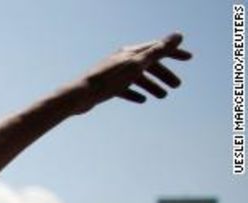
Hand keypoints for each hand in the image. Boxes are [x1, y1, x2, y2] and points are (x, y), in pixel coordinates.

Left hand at [64, 32, 190, 114]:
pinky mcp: (106, 87)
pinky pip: (124, 89)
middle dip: (164, 74)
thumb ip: (158, 51)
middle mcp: (122, 60)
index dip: (174, 52)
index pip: (157, 48)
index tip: (189, 58)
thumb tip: (179, 36)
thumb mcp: (137, 64)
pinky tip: (142, 100)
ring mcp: (113, 74)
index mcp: (130, 52)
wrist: (79, 96)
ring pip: (137, 78)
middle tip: (177, 86)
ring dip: (152, 86)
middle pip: (148, 65)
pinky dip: (135, 93)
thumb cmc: (108, 79)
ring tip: (162, 97)